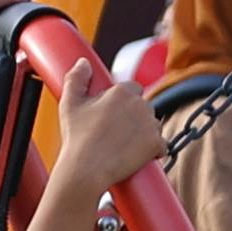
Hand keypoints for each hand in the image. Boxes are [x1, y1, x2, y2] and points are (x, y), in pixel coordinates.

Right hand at [45, 60, 161, 200]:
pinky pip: (161, 145)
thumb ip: (76, 78)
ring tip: (123, 145)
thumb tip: (84, 62)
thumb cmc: (77, 137)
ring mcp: (151, 125)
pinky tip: (137, 155)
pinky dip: (152, 150)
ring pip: (152, 125)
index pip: (132, 88)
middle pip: (143, 107)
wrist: (87, 169)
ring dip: (144, 132)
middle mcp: (141, 105)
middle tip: (114, 132)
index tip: (111, 114)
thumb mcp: (70, 103)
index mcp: (122, 92)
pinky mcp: (157, 144)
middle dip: (133, 117)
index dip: (122, 101)